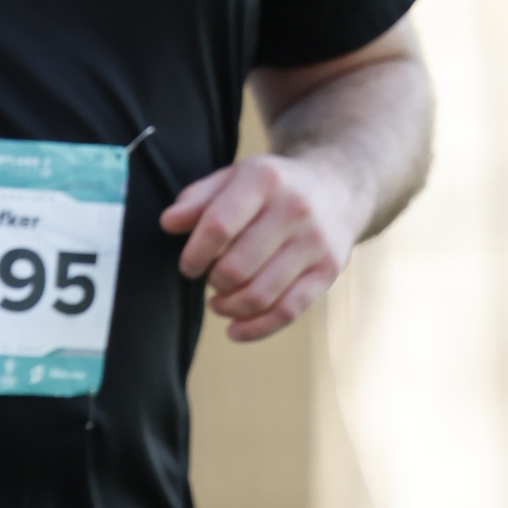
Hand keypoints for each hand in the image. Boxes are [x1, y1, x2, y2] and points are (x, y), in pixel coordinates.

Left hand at [159, 154, 355, 343]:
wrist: (338, 188)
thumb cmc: (272, 189)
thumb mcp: (235, 178)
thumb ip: (198, 198)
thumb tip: (168, 223)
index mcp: (265, 180)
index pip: (218, 226)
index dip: (194, 255)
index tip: (189, 266)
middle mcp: (295, 209)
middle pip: (236, 267)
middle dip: (214, 281)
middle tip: (211, 279)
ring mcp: (315, 242)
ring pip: (260, 295)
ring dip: (229, 307)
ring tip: (219, 302)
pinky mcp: (329, 270)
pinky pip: (287, 311)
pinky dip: (255, 329)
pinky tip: (234, 329)